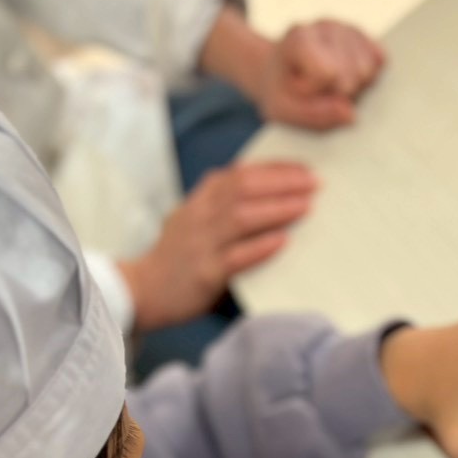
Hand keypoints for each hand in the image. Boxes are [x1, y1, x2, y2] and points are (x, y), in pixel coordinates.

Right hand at [118, 162, 315, 331]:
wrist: (143, 289)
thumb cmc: (179, 255)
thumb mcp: (197, 218)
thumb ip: (226, 205)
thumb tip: (274, 194)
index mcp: (201, 198)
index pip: (241, 173)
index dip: (274, 169)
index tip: (304, 168)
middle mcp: (200, 215)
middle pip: (244, 189)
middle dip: (282, 183)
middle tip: (314, 183)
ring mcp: (200, 243)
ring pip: (241, 218)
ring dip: (277, 210)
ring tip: (306, 207)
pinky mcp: (204, 273)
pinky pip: (235, 257)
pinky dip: (260, 247)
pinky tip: (283, 241)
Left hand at [257, 21, 386, 129]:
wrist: (276, 70)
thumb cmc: (280, 91)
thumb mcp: (283, 110)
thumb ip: (315, 115)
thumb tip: (351, 114)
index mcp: (299, 38)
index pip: (328, 73)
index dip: (317, 92)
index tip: (300, 90)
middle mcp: (325, 26)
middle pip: (354, 73)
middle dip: (340, 93)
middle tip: (318, 91)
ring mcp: (345, 27)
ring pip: (369, 69)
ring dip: (353, 87)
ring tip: (330, 84)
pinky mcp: (362, 35)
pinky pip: (380, 60)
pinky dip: (367, 78)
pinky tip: (347, 77)